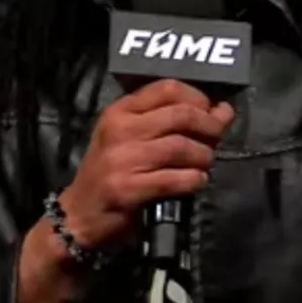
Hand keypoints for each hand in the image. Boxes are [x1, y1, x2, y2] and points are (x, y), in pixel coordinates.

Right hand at [57, 79, 234, 249]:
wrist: (79, 214)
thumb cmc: (110, 171)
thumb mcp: (128, 137)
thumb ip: (168, 121)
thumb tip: (222, 111)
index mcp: (120, 111)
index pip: (167, 88)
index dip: (198, 97)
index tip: (212, 110)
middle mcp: (120, 130)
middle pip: (181, 115)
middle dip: (209, 126)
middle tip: (216, 139)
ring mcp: (122, 159)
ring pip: (182, 147)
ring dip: (204, 156)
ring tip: (204, 164)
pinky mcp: (128, 189)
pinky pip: (175, 179)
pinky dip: (194, 180)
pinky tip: (196, 182)